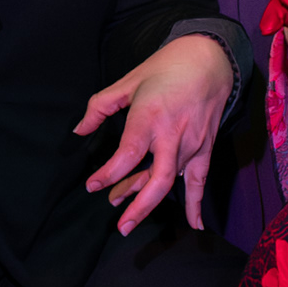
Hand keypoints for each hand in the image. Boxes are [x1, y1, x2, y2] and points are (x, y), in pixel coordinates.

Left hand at [77, 35, 233, 234]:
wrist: (208, 61)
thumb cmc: (165, 69)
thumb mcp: (127, 82)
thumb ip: (99, 107)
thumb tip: (79, 131)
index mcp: (149, 117)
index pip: (128, 154)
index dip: (109, 174)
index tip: (93, 186)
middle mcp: (172, 135)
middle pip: (158, 179)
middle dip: (138, 206)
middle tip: (120, 225)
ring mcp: (191, 144)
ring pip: (169, 181)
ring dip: (148, 198)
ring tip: (127, 213)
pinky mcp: (205, 148)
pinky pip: (200, 181)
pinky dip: (196, 204)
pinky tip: (194, 223)